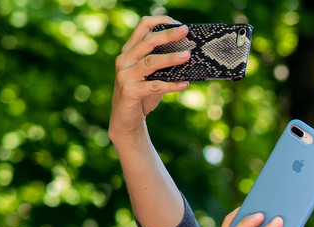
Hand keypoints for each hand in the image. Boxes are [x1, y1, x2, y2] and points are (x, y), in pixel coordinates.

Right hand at [110, 16, 190, 140]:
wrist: (126, 119)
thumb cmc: (142, 94)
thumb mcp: (151, 75)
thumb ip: (162, 64)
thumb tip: (189, 55)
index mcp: (129, 51)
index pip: (142, 27)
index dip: (160, 22)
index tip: (178, 23)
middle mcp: (124, 59)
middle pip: (147, 41)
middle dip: (167, 35)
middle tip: (186, 31)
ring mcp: (125, 75)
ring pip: (150, 62)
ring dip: (170, 58)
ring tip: (187, 56)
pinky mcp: (130, 91)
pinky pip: (154, 86)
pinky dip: (171, 85)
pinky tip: (185, 84)